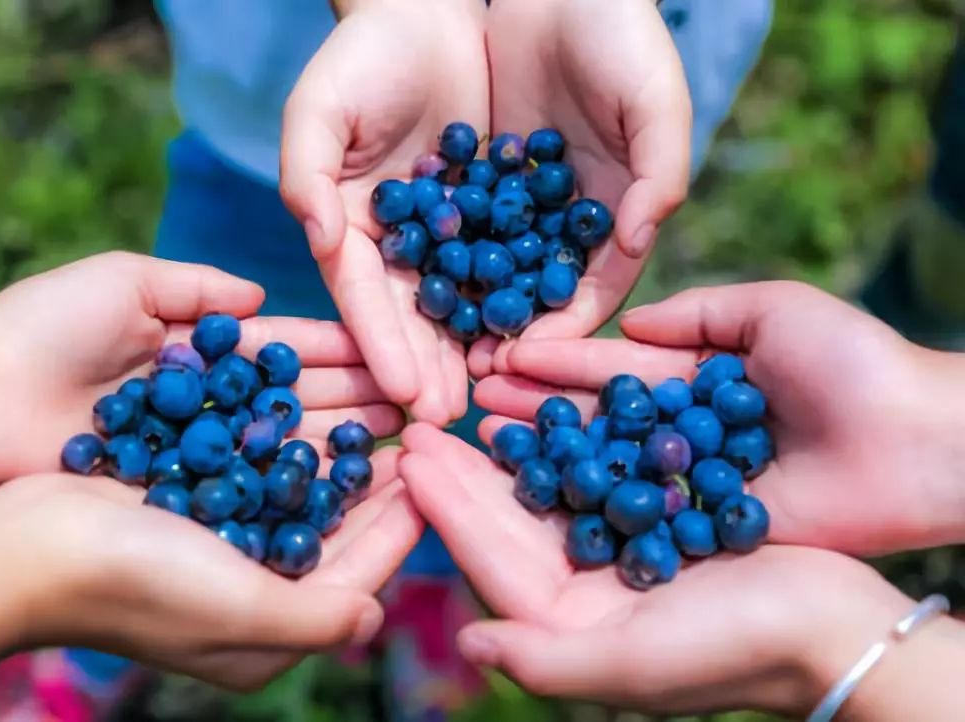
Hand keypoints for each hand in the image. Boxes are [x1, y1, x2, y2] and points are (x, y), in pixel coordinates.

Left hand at [0, 252, 404, 491]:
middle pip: (297, 402)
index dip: (340, 350)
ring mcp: (197, 452)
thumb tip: (264, 299)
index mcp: (201, 349)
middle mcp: (210, 403)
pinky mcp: (176, 493)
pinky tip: (339, 488)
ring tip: (396, 444)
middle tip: (416, 404)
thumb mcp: (124, 279)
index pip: (287, 350)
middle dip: (357, 399)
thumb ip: (197, 288)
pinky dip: (289, 490)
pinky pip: (243, 491)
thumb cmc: (39, 327)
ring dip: (339, 444)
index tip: (390, 351)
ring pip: (281, 447)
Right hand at [0, 447, 422, 689]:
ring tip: (382, 416)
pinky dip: (297, 449)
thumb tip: (375, 618)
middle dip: (382, 486)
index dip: (403, 522)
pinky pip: (269, 479)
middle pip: (341, 534)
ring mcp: (229, 552)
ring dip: (345, 460)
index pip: (361, 573)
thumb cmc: (139, 583)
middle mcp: (255, 597)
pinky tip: (319, 416)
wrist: (33, 545)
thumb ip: (316, 618)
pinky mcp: (203, 512)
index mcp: (270, 632)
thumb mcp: (238, 611)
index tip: (438, 471)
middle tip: (419, 433)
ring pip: (309, 501)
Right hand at [281, 0, 488, 424]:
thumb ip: (306, 171)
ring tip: (488, 396)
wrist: (426, 17)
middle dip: (428, 369)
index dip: (381, 344)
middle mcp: (398, 245)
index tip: (402, 390)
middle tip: (448, 419)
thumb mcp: (319, 108)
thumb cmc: (361, 59)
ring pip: (461, 304)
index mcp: (350, 229)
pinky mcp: (492, 216)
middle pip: (413, 316)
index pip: (364, 297)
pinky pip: (507, 264)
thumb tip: (317, 235)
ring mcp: (446, 235)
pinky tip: (530, 339)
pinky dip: (516, 302)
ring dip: (472, 352)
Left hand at [399, 425, 919, 716]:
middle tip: (417, 423)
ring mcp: (617, 555)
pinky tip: (538, 414)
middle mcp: (585, 592)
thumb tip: (468, 641)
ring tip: (464, 407)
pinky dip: (563, 444)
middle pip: (509, 522)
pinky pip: (592, 476)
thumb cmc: (741, 647)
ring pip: (545, 494)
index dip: (447, 510)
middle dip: (461, 473)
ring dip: (504, 453)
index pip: (492, 560)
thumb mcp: (639, 664)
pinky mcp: (653, 524)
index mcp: (570, 626)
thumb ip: (548, 661)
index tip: (409, 460)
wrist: (836, 629)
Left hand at [467, 0, 690, 376]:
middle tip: (472, 378)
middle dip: (508, 336)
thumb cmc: (624, 35)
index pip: (597, 285)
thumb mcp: (656, 100)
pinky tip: (407, 291)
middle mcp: (569, 216)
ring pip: (493, 269)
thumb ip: (658, 172)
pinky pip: (456, 224)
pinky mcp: (480, 174)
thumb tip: (635, 242)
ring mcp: (523, 200)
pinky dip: (437, 258)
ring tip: (433, 354)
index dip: (568, 326)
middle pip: (538, 292)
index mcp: (618, 209)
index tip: (531, 357)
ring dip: (467, 312)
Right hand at [473, 281, 964, 555]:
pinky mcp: (707, 527)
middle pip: (597, 417)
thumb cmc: (854, 362)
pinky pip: (643, 515)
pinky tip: (540, 496)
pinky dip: (593, 507)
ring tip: (487, 436)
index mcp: (699, 377)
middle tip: (474, 395)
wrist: (917, 440)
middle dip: (536, 403)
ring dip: (548, 452)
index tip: (505, 352)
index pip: (613, 367)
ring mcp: (692, 480)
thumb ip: (700, 313)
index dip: (560, 359)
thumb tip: (628, 321)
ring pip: (608, 465)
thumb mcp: (774, 310)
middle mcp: (684, 429)